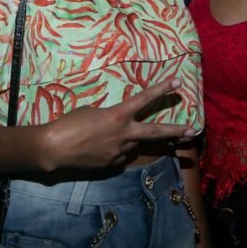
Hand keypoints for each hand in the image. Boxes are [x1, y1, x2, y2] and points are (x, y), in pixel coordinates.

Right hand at [43, 78, 194, 170]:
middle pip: (155, 132)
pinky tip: (99, 149)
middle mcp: (124, 134)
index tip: (178, 83)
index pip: (144, 99)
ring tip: (106, 136)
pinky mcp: (112, 165)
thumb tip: (119, 126)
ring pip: (133, 144)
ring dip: (129, 140)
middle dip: (175, 131)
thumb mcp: (93, 112)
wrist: (55, 148)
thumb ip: (111, 117)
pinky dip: (115, 151)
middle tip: (191, 131)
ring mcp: (119, 152)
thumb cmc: (69, 123)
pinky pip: (120, 156)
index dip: (161, 90)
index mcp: (118, 115)